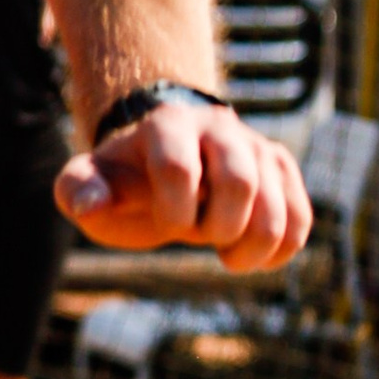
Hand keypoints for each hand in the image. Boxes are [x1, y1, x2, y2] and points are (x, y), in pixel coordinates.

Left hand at [55, 101, 311, 271]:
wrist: (161, 163)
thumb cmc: (124, 181)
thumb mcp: (91, 183)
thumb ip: (78, 190)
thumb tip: (88, 206)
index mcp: (165, 124)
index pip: (178, 168)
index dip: (173, 212)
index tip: (164, 223)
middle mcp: (217, 126)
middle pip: (240, 180)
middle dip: (218, 227)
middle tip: (198, 236)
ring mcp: (253, 146)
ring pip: (277, 204)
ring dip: (253, 246)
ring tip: (226, 253)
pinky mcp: (280, 169)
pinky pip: (301, 217)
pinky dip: (282, 249)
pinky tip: (254, 255)